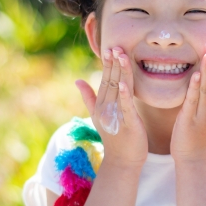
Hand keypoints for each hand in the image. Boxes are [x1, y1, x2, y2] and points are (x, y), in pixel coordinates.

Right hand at [76, 47, 147, 167]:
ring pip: (119, 88)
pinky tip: (122, 82)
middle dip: (113, 63)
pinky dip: (123, 94)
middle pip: (111, 80)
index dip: (108, 63)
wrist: (123, 160)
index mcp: (103, 103)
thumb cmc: (115, 137)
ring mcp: (116, 114)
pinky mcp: (128, 122)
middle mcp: (108, 106)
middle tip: (115, 45)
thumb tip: (77, 80)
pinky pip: (125, 105)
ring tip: (120, 55)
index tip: (110, 47)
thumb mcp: (99, 114)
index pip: (105, 78)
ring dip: (119, 71)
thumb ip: (89, 97)